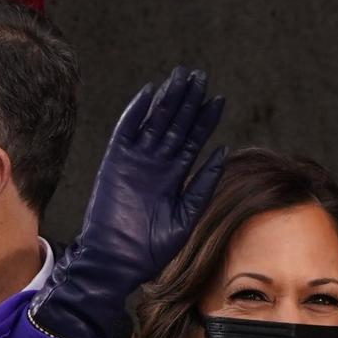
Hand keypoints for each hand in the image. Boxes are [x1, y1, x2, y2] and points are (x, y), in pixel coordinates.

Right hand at [31, 66, 226, 337]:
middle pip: (175, 124)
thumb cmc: (150, 249)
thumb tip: (223, 153)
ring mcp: (135, 162)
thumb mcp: (186, 217)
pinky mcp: (114, 163)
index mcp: (175, 177)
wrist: (117, 260)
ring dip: (167, 100)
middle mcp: (156, 165)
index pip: (193, 140)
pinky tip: (149, 93)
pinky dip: (136, 112)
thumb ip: (202, 185)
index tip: (218, 99)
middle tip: (199, 76)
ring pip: (154, 122)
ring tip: (181, 78)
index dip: (205, 119)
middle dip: (187, 101)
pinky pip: (126, 131)